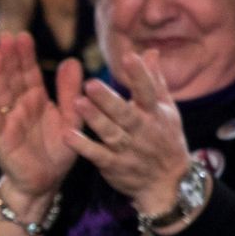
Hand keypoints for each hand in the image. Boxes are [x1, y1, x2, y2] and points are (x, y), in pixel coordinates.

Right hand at [0, 32, 82, 199]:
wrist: (45, 183)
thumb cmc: (56, 151)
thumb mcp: (71, 118)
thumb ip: (69, 92)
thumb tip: (72, 61)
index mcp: (35, 99)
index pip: (29, 72)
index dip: (25, 55)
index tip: (23, 35)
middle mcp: (19, 106)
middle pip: (12, 78)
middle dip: (9, 58)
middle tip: (6, 35)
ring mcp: (8, 121)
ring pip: (0, 93)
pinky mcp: (1, 137)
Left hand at [68, 49, 192, 213]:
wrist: (167, 183)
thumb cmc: (164, 138)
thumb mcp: (165, 110)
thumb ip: (154, 81)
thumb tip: (149, 52)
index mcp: (154, 114)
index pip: (148, 92)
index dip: (140, 76)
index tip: (130, 58)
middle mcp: (142, 130)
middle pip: (125, 113)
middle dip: (109, 100)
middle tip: (91, 83)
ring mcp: (128, 149)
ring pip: (110, 133)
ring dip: (94, 119)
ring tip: (76, 103)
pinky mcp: (113, 165)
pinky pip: (97, 155)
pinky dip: (83, 147)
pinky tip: (67, 135)